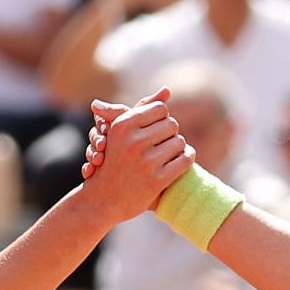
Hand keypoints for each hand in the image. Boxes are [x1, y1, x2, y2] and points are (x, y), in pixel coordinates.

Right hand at [78, 93, 193, 222]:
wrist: (102, 200)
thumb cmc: (114, 160)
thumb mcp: (121, 131)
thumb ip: (144, 107)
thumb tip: (167, 90)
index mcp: (123, 125)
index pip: (160, 109)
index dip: (161, 119)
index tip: (156, 130)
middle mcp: (133, 142)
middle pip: (172, 125)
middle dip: (170, 134)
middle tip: (163, 143)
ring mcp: (145, 162)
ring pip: (180, 142)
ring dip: (178, 148)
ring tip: (169, 154)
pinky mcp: (156, 181)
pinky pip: (185, 161)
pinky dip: (187, 159)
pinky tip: (180, 161)